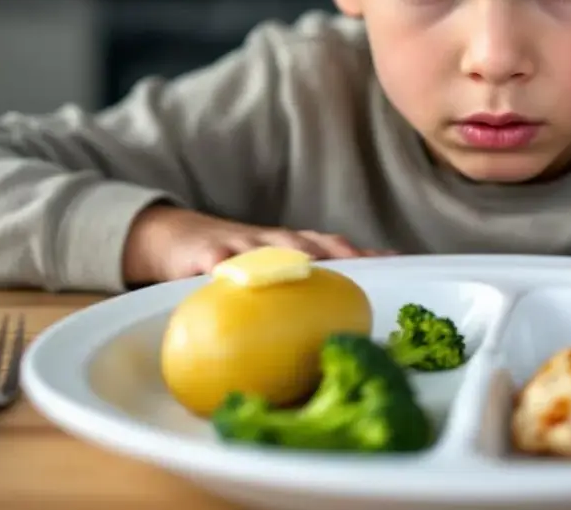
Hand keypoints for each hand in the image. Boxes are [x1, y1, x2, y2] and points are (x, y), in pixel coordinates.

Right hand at [121, 204, 385, 285]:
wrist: (177, 236)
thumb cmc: (236, 264)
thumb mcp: (269, 275)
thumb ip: (300, 295)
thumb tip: (338, 335)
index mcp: (294, 249)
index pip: (337, 249)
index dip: (364, 254)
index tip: (393, 262)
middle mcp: (274, 242)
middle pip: (311, 244)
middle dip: (337, 252)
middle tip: (359, 263)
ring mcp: (240, 245)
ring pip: (268, 247)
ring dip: (288, 253)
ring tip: (307, 263)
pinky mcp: (204, 253)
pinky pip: (215, 261)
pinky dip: (222, 265)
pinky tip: (226, 272)